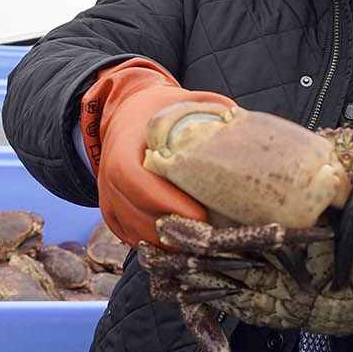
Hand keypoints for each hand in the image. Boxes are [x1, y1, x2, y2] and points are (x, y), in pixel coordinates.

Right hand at [80, 59, 235, 248]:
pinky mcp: (114, 219)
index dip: (170, 204)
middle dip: (179, 233)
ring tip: (208, 248)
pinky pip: (137, 243)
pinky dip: (163, 249)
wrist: (125, 117)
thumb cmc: (158, 111)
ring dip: (173, 246)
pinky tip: (190, 246)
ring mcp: (109, 202)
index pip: (140, 185)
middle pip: (141, 219)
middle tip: (216, 240)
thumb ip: (209, 109)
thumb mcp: (181, 102)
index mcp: (121, 151)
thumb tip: (244, 121)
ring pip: (140, 238)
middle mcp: (108, 181)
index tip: (203, 215)